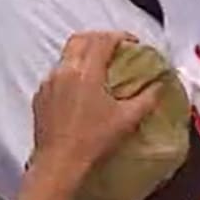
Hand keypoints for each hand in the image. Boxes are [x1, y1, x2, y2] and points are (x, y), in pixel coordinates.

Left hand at [30, 32, 160, 180]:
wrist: (59, 163)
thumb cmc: (93, 141)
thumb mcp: (127, 120)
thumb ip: (147, 99)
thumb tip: (159, 86)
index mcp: (86, 72)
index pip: (103, 40)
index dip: (120, 36)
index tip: (132, 43)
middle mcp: (64, 71)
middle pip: (80, 39)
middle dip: (99, 37)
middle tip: (114, 47)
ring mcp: (48, 82)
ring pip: (66, 55)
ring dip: (83, 54)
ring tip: (98, 67)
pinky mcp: (40, 96)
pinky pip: (56, 74)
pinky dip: (70, 73)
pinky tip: (80, 89)